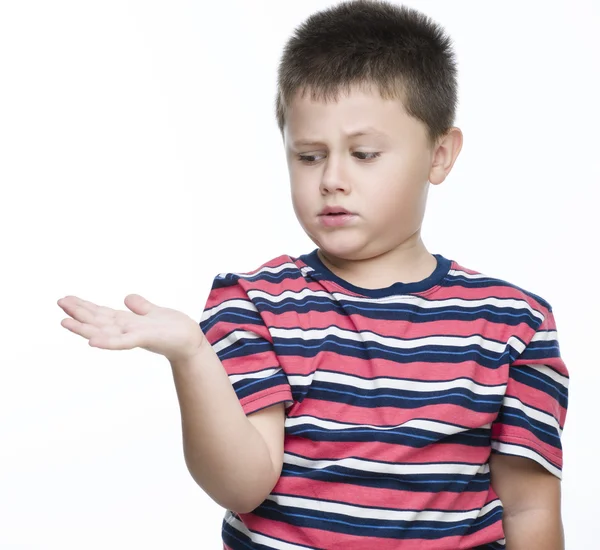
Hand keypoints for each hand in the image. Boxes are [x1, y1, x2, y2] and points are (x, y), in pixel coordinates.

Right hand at [57, 293, 205, 363]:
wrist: (190, 340)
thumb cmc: (173, 329)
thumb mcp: (154, 312)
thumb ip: (140, 306)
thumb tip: (127, 298)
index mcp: (127, 322)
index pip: (101, 313)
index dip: (84, 306)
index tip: (66, 299)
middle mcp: (126, 329)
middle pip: (98, 320)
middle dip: (78, 312)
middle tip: (59, 302)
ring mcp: (133, 335)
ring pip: (104, 331)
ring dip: (84, 328)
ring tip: (64, 321)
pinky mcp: (144, 339)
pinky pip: (122, 341)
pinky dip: (107, 342)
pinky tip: (91, 342)